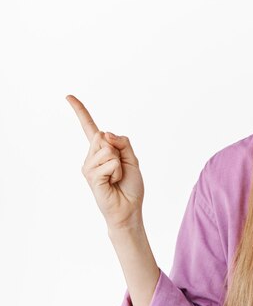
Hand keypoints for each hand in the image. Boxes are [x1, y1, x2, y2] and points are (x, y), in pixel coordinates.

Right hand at [66, 94, 144, 230]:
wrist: (129, 208)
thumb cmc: (130, 185)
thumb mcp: (131, 158)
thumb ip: (122, 142)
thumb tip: (105, 133)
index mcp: (100, 150)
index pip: (89, 127)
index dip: (80, 111)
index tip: (68, 96)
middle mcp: (90, 157)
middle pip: (103, 136)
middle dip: (118, 149)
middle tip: (120, 168)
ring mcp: (88, 167)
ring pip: (108, 150)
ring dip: (119, 163)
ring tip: (116, 177)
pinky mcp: (91, 177)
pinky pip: (110, 163)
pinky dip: (118, 172)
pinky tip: (113, 182)